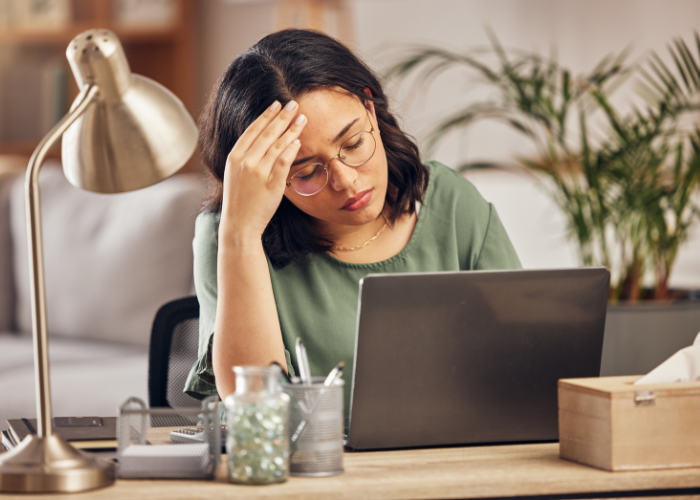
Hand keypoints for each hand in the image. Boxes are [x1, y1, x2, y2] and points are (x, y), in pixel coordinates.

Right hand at [220, 100, 306, 238]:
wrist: (239, 224)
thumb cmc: (239, 200)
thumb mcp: (235, 174)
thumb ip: (246, 156)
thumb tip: (263, 139)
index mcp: (234, 157)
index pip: (252, 130)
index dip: (266, 115)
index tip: (276, 104)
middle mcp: (245, 162)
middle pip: (267, 133)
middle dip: (282, 117)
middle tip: (294, 104)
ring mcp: (258, 173)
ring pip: (277, 145)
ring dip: (291, 130)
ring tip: (302, 119)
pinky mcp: (271, 184)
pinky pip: (284, 162)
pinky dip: (291, 150)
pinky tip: (298, 141)